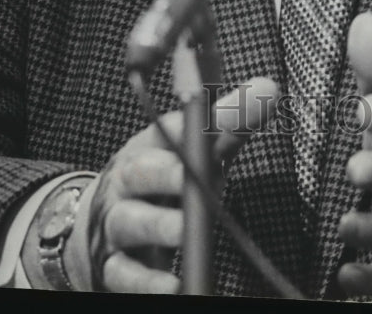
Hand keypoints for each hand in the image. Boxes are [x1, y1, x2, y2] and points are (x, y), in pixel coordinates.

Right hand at [62, 77, 277, 292]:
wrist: (102, 227)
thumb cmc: (163, 182)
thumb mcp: (192, 152)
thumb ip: (229, 125)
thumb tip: (269, 87)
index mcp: (149, 147)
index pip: (167, 129)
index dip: (187, 125)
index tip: (213, 121)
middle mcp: (127, 180)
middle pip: (140, 171)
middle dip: (165, 173)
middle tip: (188, 176)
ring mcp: (117, 222)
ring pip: (129, 221)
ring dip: (157, 225)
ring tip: (183, 231)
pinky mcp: (114, 264)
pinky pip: (125, 273)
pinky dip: (147, 281)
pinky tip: (173, 284)